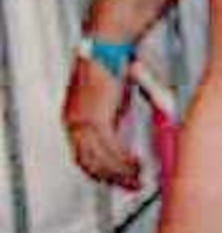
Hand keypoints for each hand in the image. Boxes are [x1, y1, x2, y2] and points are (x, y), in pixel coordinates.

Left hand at [64, 53, 140, 190]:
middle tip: (132, 186)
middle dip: (112, 179)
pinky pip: (111, 149)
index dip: (102, 172)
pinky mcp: (95, 119)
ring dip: (121, 173)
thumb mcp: (117, 101)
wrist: (110, 46)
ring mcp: (81, 122)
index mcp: (73, 119)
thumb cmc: (115, 66)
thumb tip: (128, 140)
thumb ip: (119, 122)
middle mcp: (72, 123)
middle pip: (89, 163)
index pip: (83, 156)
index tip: (119, 179)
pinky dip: (125, 161)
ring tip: (138, 177)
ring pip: (100, 160)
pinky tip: (137, 164)